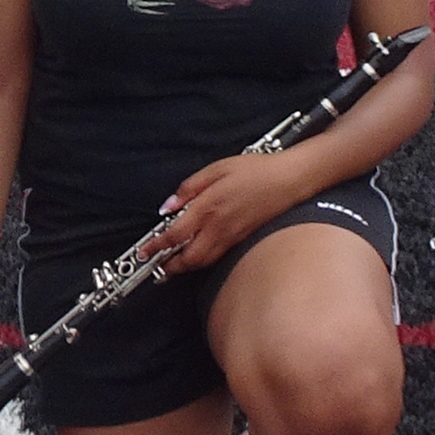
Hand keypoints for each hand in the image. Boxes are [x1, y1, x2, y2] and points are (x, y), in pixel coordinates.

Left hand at [148, 152, 301, 274]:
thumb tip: (168, 206)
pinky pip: (217, 256)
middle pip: (189, 258)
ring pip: (204, 261)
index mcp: (209, 207)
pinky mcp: (242, 239)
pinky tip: (198, 253)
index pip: (175, 234)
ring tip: (174, 263)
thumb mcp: (216, 168)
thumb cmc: (255, 170)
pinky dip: (203, 260)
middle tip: (158, 263)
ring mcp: (232, 236)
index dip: (157, 246)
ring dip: (186, 266)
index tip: (145, 251)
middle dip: (170, 265)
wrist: (289, 180)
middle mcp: (219, 227)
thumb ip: (189, 188)